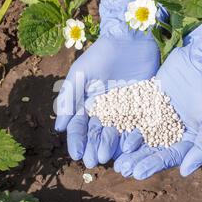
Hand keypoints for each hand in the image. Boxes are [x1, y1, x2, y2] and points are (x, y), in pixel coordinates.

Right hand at [55, 0, 165, 167]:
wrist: (130, 39)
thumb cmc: (101, 55)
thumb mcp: (80, 74)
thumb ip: (69, 98)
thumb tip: (59, 127)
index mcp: (88, 105)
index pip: (80, 127)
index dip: (77, 141)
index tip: (76, 154)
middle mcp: (105, 111)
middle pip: (97, 134)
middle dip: (93, 148)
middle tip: (93, 162)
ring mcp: (124, 110)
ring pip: (116, 133)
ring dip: (110, 146)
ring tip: (107, 158)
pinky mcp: (142, 107)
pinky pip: (136, 125)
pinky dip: (132, 136)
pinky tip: (128, 148)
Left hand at [114, 7, 201, 178]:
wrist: (200, 60)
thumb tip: (185, 173)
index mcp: (185, 139)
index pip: (167, 157)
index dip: (152, 166)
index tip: (137, 173)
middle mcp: (169, 131)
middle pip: (150, 150)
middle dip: (136, 161)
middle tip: (121, 170)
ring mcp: (157, 117)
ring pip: (139, 136)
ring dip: (127, 148)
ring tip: (115, 158)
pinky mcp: (146, 103)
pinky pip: (134, 117)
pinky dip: (125, 126)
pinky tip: (114, 134)